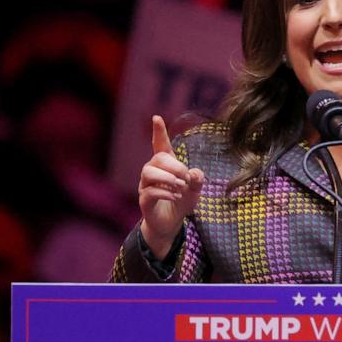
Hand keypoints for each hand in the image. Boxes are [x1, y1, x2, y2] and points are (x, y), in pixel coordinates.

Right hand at [138, 115, 203, 258]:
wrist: (171, 224)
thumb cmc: (181, 202)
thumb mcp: (195, 190)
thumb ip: (197, 179)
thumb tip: (193, 173)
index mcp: (165, 166)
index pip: (160, 145)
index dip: (159, 132)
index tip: (157, 118)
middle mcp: (152, 172)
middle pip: (157, 158)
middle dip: (175, 166)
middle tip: (186, 178)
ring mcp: (146, 185)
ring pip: (148, 172)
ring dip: (167, 178)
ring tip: (180, 187)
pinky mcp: (144, 200)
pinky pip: (149, 191)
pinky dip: (165, 192)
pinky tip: (176, 196)